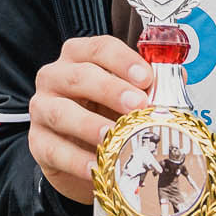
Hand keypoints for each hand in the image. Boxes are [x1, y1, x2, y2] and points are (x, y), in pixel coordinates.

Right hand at [27, 36, 150, 203]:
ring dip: (89, 125)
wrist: (82, 154)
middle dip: (110, 89)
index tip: (146, 77)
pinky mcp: (37, 142)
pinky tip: (97, 167)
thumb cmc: (106, 114)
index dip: (123, 60)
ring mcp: (42, 109)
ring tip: (114, 136)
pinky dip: (76, 160)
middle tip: (138, 105)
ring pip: (60, 112)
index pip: (98, 48)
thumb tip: (178, 79)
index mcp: (79, 57)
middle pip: (79, 76)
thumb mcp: (127, 97)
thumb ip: (150, 87)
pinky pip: (54, 149)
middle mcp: (55, 77)